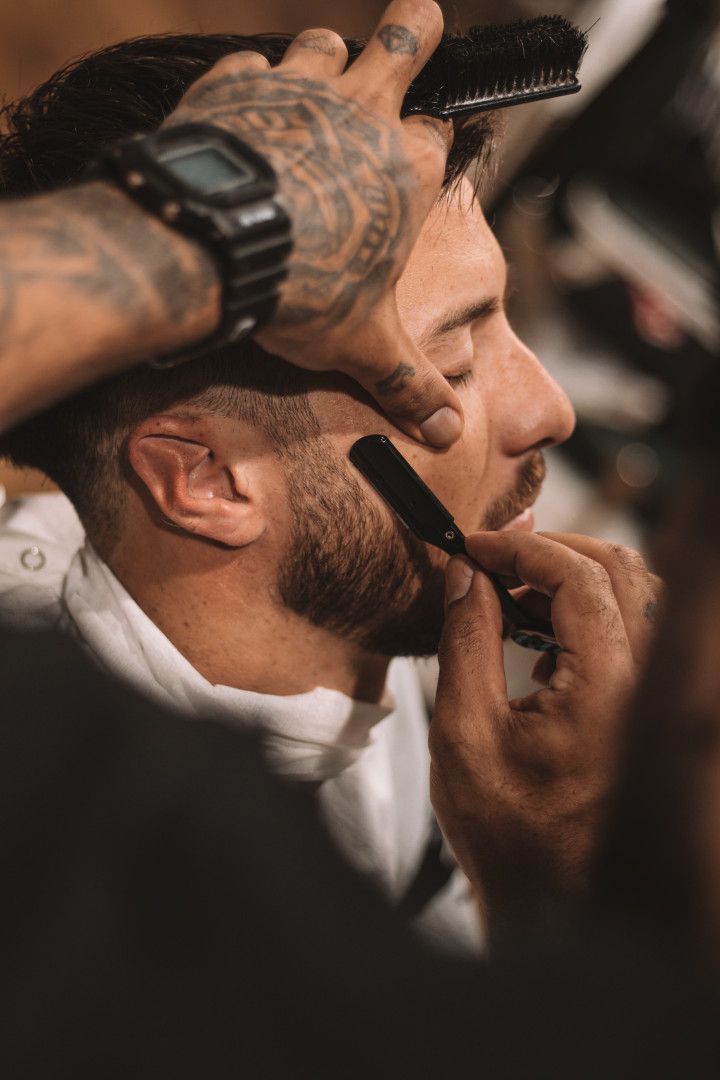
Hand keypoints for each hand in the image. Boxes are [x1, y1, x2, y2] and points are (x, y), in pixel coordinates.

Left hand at [163, 0, 461, 448]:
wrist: (213, 245)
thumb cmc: (303, 292)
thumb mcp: (364, 346)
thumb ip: (409, 384)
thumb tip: (449, 432)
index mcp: (408, 168)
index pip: (439, 134)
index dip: (433, 140)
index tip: (426, 146)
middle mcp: (363, 113)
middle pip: (403, 42)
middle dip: (413, 29)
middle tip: (418, 18)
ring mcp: (298, 90)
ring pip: (324, 43)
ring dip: (326, 55)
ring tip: (321, 70)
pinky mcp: (236, 86)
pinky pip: (247, 68)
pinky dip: (248, 84)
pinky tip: (241, 108)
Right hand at [429, 531, 662, 945]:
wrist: (554, 902)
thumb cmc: (509, 834)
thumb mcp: (464, 731)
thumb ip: (467, 640)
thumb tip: (466, 575)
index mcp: (608, 688)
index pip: (578, 576)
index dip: (521, 549)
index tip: (475, 548)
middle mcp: (646, 686)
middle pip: (619, 571)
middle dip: (551, 552)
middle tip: (494, 559)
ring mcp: (652, 698)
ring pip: (632, 597)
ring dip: (570, 580)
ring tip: (510, 594)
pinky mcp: (644, 710)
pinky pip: (631, 633)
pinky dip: (585, 615)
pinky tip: (537, 640)